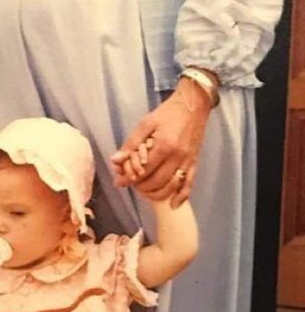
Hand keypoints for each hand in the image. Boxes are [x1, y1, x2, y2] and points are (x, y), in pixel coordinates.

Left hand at [111, 80, 211, 206]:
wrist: (193, 105)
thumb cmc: (167, 112)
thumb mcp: (145, 123)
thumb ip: (131, 143)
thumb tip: (116, 160)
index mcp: (164, 146)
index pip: (144, 169)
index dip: (130, 177)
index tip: (119, 182)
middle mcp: (178, 157)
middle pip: (157, 181)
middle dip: (141, 187)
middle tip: (130, 185)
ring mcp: (188, 161)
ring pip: (172, 186)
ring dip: (157, 193)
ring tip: (144, 192)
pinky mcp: (195, 162)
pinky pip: (189, 184)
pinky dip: (181, 196)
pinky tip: (173, 205)